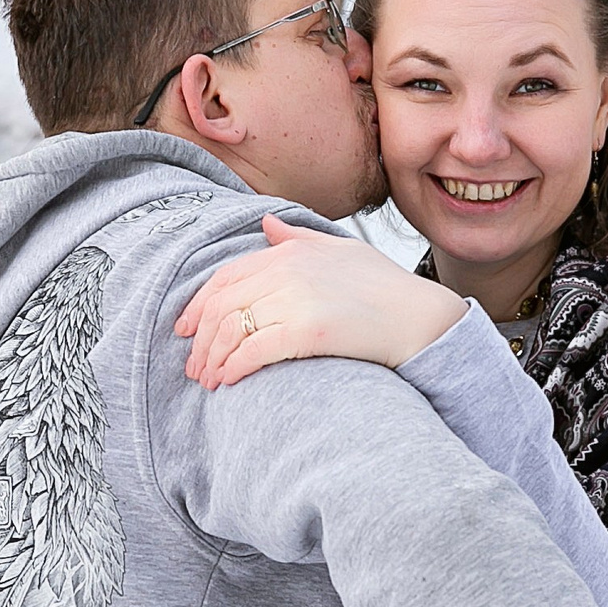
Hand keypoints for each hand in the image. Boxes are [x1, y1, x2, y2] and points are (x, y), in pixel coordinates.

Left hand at [177, 215, 468, 389]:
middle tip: (193, 366)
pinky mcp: (308, 332)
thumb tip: (266, 224)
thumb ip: (298, 237)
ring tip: (209, 380)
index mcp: (290, 251)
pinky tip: (229, 382)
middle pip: (224, 305)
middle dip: (201, 339)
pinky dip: (234, 368)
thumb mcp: (340, 250)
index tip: (186, 329)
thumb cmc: (386, 288)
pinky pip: (255, 350)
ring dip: (213, 358)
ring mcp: (297, 300)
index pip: (227, 276)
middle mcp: (288, 270)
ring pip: (233, 329)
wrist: (421, 318)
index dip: (199, 305)